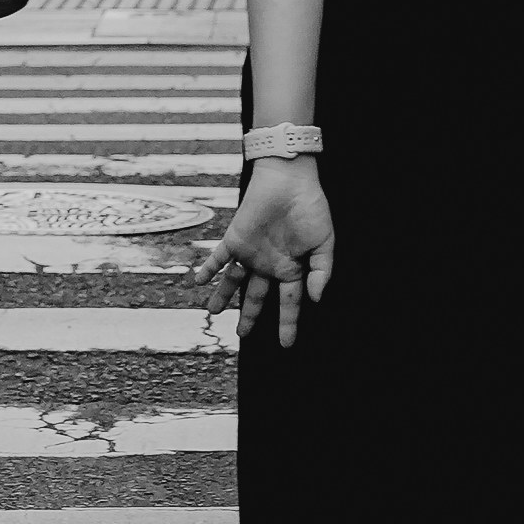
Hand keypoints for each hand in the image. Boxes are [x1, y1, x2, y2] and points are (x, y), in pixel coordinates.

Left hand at [197, 158, 334, 348]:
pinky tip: (199, 282)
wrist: (289, 179)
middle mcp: (268, 264)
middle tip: (242, 335)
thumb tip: (314, 299)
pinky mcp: (235, 238)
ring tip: (212, 312)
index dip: (288, 324)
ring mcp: (250, 252)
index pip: (288, 303)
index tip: (286, 343)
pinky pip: (218, 258)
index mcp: (291, 267)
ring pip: (233, 281)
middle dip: (249, 316)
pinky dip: (208, 268)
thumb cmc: (311, 208)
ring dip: (222, 296)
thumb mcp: (325, 243)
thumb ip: (321, 272)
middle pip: (256, 297)